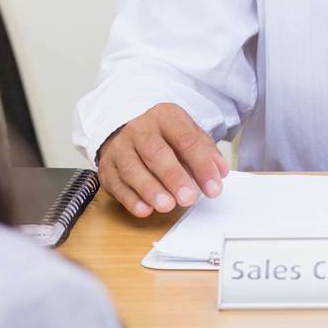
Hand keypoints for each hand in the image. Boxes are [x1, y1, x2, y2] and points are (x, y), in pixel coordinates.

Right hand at [97, 102, 229, 216]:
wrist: (126, 129)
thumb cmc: (164, 137)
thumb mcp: (188, 134)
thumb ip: (205, 152)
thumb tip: (220, 172)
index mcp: (165, 117)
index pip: (186, 140)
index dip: (202, 166)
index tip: (214, 189)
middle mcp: (139, 129)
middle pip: (156, 152)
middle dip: (173, 177)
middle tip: (188, 198)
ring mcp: (120, 148)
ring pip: (133, 169)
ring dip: (150, 189)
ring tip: (167, 206)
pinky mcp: (107, 167)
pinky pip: (116, 184)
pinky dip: (130, 199)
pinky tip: (144, 210)